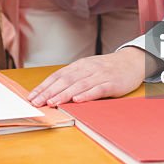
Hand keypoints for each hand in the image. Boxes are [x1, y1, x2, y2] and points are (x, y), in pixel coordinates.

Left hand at [27, 47, 147, 106]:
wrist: (132, 61)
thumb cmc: (106, 68)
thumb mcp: (88, 69)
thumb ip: (73, 78)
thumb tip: (51, 91)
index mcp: (79, 66)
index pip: (57, 76)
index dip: (44, 86)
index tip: (32, 97)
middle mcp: (87, 69)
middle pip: (65, 80)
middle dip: (49, 92)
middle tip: (37, 102)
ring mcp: (100, 75)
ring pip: (79, 85)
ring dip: (64, 94)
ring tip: (52, 102)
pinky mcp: (112, 83)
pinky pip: (98, 89)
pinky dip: (87, 94)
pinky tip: (77, 100)